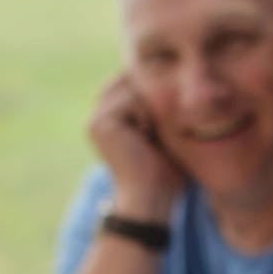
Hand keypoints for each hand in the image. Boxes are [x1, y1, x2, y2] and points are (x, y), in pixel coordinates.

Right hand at [86, 73, 184, 219]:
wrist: (151, 198)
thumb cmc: (165, 171)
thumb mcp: (165, 131)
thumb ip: (161, 104)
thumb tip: (177, 75)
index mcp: (110, 113)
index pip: (135, 78)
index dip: (158, 88)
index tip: (169, 116)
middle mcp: (98, 112)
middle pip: (134, 78)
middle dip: (154, 96)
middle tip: (160, 129)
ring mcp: (95, 116)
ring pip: (135, 87)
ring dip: (153, 109)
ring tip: (151, 138)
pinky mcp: (99, 122)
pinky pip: (132, 100)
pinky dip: (147, 117)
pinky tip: (145, 140)